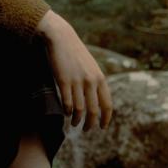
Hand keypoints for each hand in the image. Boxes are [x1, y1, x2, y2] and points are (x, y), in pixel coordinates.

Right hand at [36, 10, 112, 130]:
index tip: (102, 127)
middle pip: (93, 110)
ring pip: (80, 109)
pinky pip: (68, 102)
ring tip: (75, 124)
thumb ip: (94, 81)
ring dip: (77, 120)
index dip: (105, 118)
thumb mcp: (90, 66)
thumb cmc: (75, 52)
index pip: (107, 104)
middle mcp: (91, 81)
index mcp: (100, 78)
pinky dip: (68, 111)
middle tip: (87, 130)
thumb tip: (96, 99)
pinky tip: (66, 113)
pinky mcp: (63, 81)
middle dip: (91, 124)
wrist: (61, 38)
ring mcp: (77, 81)